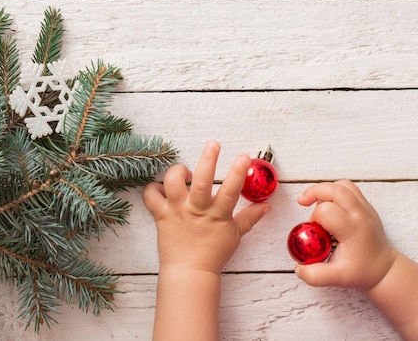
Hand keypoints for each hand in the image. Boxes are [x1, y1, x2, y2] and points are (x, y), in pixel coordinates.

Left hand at [143, 140, 270, 274]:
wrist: (189, 272)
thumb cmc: (213, 254)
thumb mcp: (235, 235)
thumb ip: (250, 217)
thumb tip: (267, 205)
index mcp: (216, 216)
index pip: (230, 191)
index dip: (237, 172)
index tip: (244, 156)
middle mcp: (196, 210)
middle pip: (201, 182)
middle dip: (208, 160)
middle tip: (213, 144)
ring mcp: (176, 211)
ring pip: (172, 183)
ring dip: (178, 171)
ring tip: (186, 171)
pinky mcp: (160, 215)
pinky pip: (150, 196)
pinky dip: (152, 188)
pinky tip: (161, 187)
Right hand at [294, 180, 396, 289]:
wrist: (385, 269)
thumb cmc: (362, 272)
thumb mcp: (338, 278)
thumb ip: (315, 275)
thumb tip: (298, 268)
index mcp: (353, 230)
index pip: (327, 210)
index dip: (313, 218)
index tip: (314, 231)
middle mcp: (360, 214)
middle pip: (335, 189)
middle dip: (314, 192)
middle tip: (303, 202)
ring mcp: (365, 208)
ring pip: (343, 185)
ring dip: (325, 190)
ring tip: (317, 204)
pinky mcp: (366, 206)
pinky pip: (348, 189)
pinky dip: (334, 191)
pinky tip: (329, 205)